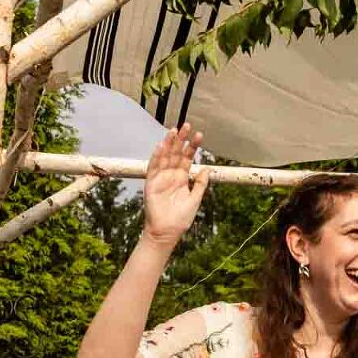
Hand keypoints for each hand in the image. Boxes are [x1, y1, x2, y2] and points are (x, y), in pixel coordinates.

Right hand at [142, 124, 209, 247]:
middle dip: (181, 140)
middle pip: (176, 153)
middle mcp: (171, 175)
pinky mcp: (151, 183)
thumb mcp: (195, 199)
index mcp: (182, 178)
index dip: (192, 147)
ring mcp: (160, 178)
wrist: (166, 232)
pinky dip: (156, 156)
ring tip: (174, 130)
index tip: (199, 135)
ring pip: (165, 157)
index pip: (187, 158)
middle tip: (187, 125)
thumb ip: (200, 184)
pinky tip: (161, 146)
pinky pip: (153, 167)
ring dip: (169, 144)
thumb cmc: (180, 219)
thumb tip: (206, 168)